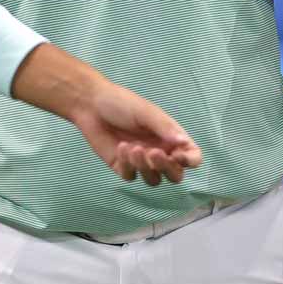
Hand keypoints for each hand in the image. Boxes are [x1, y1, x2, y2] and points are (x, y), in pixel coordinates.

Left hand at [71, 81, 203, 185]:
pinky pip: (131, 177)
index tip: (178, 156)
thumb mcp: (146, 112)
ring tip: (132, 148)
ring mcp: (141, 162)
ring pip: (154, 180)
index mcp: (170, 137)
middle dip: (167, 168)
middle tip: (153, 153)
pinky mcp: (123, 167)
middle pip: (174, 175)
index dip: (190, 161)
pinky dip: (128, 165)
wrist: (91, 105)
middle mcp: (159, 152)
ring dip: (145, 167)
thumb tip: (184, 142)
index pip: (191, 156)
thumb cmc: (122, 103)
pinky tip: (120, 148)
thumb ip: (164, 128)